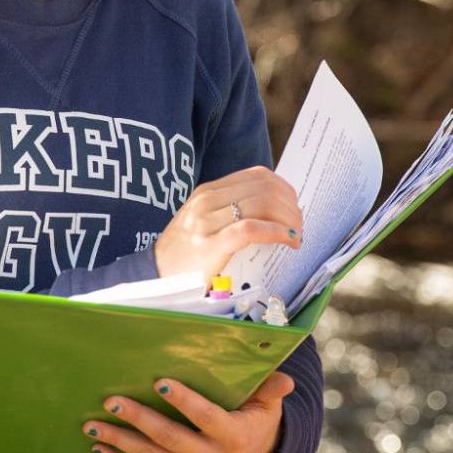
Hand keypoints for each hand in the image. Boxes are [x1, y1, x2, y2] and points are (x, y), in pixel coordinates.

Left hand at [85, 372, 294, 452]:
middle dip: (139, 420)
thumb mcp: (268, 403)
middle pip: (170, 439)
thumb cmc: (256, 417)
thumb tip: (286, 380)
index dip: (183, 401)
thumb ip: (271, 389)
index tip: (159, 381)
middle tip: (112, 401)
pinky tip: (101, 450)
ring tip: (94, 426)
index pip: (205, 417)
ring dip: (120, 442)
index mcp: (234, 436)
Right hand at [154, 166, 300, 278]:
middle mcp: (207, 201)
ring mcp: (207, 222)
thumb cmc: (185, 254)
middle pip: (265, 189)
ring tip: (295, 236)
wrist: (154, 276)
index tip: (293, 206)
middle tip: (298, 226)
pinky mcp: (211, 245)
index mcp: (208, 192)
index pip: (258, 175)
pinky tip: (287, 240)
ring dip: (289, 220)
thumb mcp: (203, 221)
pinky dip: (277, 232)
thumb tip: (274, 211)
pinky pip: (252, 229)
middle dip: (291, 206)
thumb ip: (230, 211)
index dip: (284, 188)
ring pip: (263, 204)